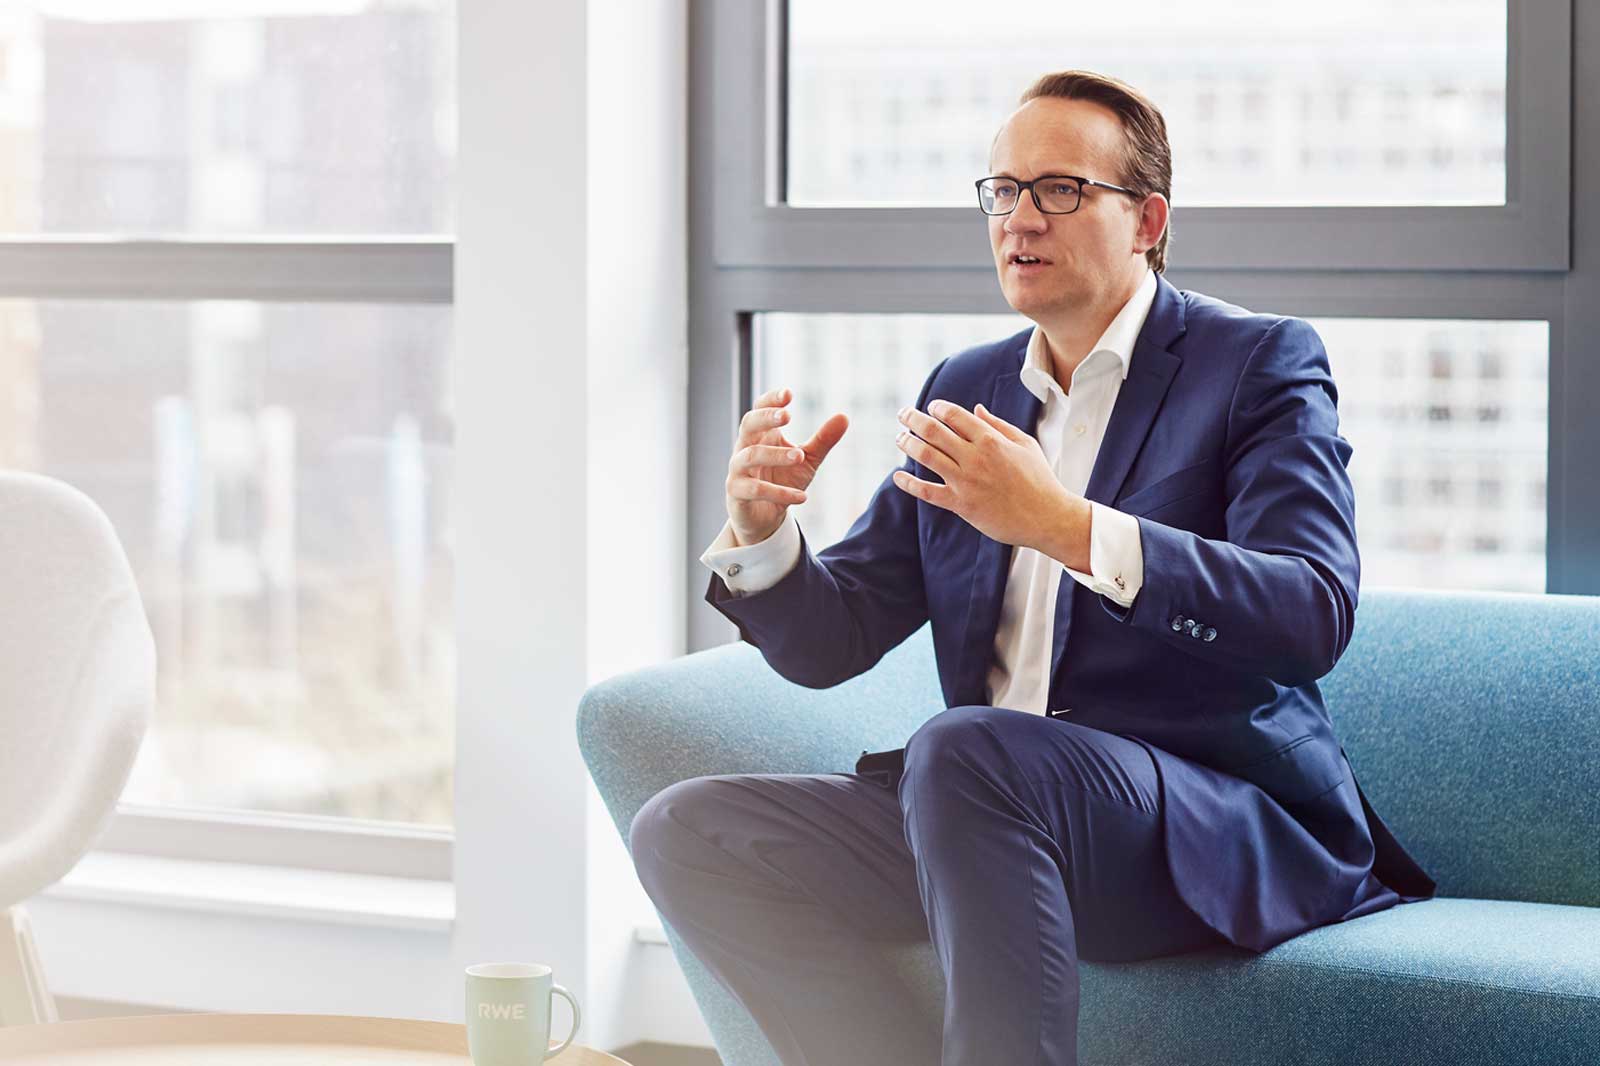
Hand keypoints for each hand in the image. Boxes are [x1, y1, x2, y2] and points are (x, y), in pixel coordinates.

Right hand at [725, 386, 848, 545]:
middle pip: (748, 425)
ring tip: (800, 455)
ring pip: (750, 456)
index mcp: (761, 435)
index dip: (771, 400)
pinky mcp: (737, 494)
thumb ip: (823, 440)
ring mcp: (738, 471)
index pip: (760, 409)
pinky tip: (802, 497)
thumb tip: (844, 416)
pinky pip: (755, 490)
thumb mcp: (807, 460)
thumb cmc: (783, 480)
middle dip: (766, 418)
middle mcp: (745, 448)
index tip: (789, 394)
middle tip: (787, 416)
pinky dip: (779, 493)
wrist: (764, 518)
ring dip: (776, 455)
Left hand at [892, 399, 1081, 550]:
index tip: (931, 407)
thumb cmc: (1039, 479)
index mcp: (991, 440)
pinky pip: (928, 492)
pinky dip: (909, 484)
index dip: (937, 408)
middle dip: (913, 419)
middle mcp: (975, 458)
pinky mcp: (961, 505)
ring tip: (900, 438)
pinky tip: (897, 477)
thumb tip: (975, 409)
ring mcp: (966, 482)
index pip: (954, 415)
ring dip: (908, 444)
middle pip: (934, 431)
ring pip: (927, 456)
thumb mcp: (1025, 444)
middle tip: (903, 414)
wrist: (1047, 517)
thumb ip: (998, 425)